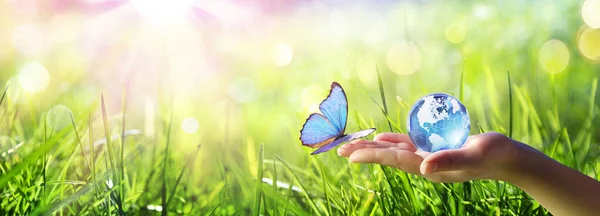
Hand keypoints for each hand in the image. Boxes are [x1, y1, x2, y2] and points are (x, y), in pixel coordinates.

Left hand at [337, 132, 517, 182]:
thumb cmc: (492, 156)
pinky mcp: (434, 148)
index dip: (371, 156)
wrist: (506, 158)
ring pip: (394, 150)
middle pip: (388, 156)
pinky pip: (408, 144)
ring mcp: (428, 156)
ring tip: (352, 146)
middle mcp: (424, 163)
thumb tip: (423, 168)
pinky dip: (393, 140)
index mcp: (428, 167)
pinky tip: (382, 137)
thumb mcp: (472, 157)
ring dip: (374, 147)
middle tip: (339, 151)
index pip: (393, 160)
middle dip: (365, 153)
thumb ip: (449, 161)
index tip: (350, 155)